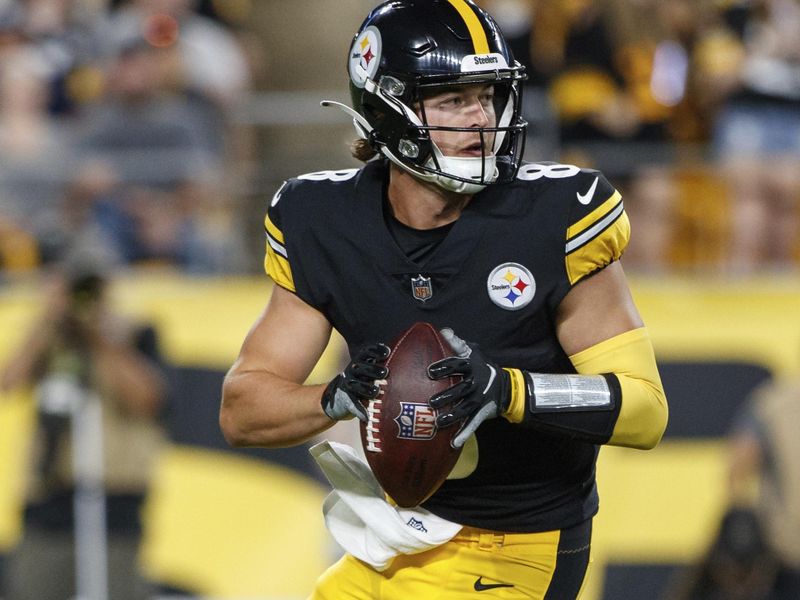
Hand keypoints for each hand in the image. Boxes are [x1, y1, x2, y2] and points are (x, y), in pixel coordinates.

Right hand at [321, 343, 390, 421]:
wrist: (337, 397)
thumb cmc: (362, 381)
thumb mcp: (368, 370)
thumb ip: (381, 365)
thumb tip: (408, 362)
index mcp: (360, 362)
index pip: (367, 353)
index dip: (376, 351)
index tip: (387, 352)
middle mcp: (353, 371)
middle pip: (362, 368)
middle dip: (373, 369)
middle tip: (385, 372)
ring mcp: (349, 385)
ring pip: (357, 385)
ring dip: (366, 388)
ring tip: (376, 392)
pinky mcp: (346, 400)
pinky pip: (353, 405)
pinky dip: (360, 410)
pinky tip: (366, 416)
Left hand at [427, 329, 509, 447]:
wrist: (507, 388)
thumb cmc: (483, 367)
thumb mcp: (474, 352)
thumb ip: (458, 343)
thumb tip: (444, 331)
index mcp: (473, 366)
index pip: (458, 364)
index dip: (445, 367)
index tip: (430, 371)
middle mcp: (476, 382)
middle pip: (461, 389)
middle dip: (447, 396)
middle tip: (431, 402)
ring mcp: (479, 399)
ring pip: (466, 409)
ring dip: (453, 416)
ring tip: (439, 423)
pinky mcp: (481, 413)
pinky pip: (473, 424)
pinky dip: (464, 434)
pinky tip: (454, 443)